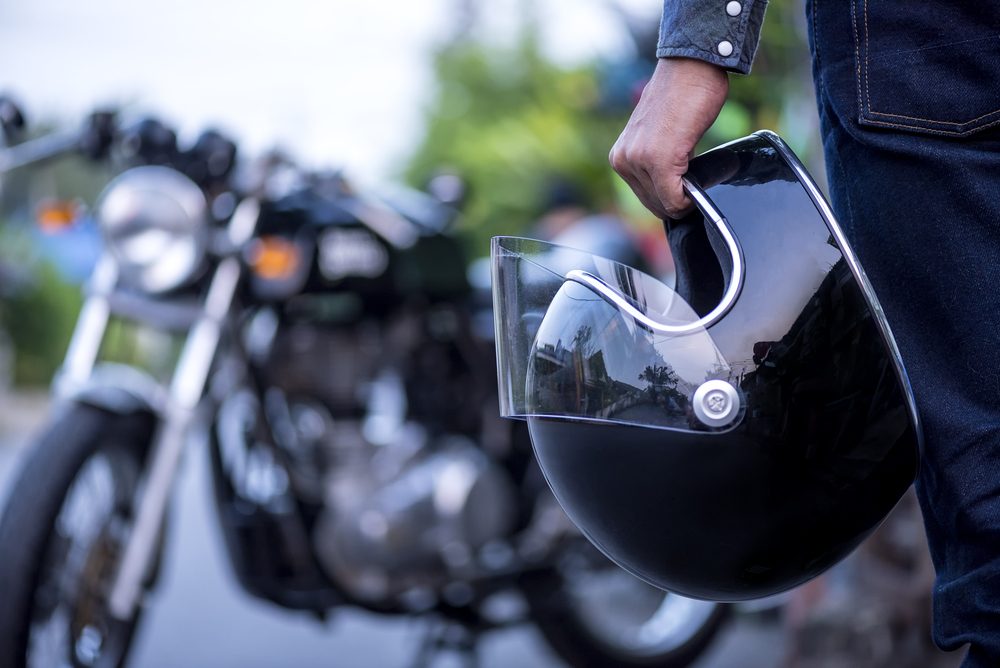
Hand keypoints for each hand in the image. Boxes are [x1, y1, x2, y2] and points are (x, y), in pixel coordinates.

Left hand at [609, 58, 728, 219]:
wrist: (691, 67)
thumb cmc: (683, 96)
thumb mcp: (658, 136)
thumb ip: (656, 162)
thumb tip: (671, 191)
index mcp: (620, 155)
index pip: (644, 197)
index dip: (669, 200)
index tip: (686, 190)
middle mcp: (624, 159)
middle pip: (654, 204)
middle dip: (676, 202)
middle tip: (695, 188)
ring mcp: (639, 160)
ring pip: (664, 204)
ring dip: (683, 199)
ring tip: (696, 180)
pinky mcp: (659, 160)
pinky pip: (674, 198)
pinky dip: (688, 200)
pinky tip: (697, 188)